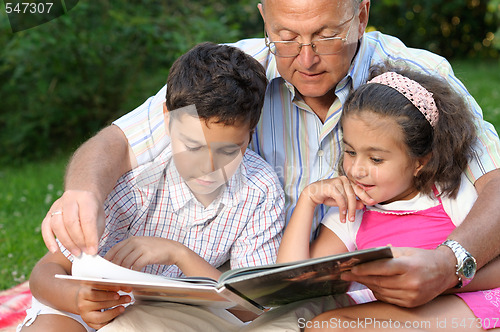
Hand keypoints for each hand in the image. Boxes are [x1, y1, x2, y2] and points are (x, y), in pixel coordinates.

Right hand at [41, 190, 104, 255]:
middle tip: (84, 252)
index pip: (87, 219)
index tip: (93, 251)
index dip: (90, 237)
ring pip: (57, 225)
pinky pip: (45, 227)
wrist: (83, 196)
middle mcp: (70, 199)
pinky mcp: (49, 212)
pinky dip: (49, 240)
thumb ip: (95, 234)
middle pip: (70, 222)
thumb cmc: (93, 211)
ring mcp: (57, 205)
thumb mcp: (99, 219)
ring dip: (66, 242)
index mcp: (86, 198)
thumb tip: (90, 252)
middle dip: (78, 241)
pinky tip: (55, 250)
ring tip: (76, 252)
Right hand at [77, 284, 131, 329]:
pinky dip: (110, 320)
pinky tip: (116, 315)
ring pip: (100, 316)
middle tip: (127, 298)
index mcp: (84, 293)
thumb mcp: (100, 287)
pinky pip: (100, 325)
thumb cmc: (94, 293)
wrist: (84, 302)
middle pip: (100, 304)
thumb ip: (112, 286)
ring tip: (122, 308)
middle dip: (115, 301)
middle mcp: (82, 304)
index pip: (96, 291)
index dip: (108, 290)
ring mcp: (85, 315)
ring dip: (114, 312)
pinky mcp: (90, 323)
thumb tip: (127, 288)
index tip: (118, 289)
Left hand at [105, 237, 185, 270]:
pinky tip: (133, 276)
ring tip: (121, 279)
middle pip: (118, 257)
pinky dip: (133, 273)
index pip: (114, 249)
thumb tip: (118, 260)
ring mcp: (141, 248)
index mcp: (132, 239)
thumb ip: (131, 250)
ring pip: (126, 262)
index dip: (108, 259)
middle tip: (111, 277)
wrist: (173, 249)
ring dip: (123, 272)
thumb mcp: (142, 245)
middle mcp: (135, 242)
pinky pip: (136, 266)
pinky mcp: (148, 255)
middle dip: (114, 268)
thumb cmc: (157, 249)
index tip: (105, 268)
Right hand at [304, 176, 374, 222]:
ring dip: (347, 211)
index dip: (366, 196)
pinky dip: (342, 208)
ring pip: (347, 198)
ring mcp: (337, 181)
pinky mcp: (331, 186)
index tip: (372, 202)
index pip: (359, 189)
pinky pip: (340, 199)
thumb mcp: (341, 201)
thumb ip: (352, 202)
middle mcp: (343, 179)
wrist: (312, 193)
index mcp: (347, 181)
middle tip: (353, 219)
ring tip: (346, 219)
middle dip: (353, 209)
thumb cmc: (327, 195)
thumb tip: (363, 205)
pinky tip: (342, 215)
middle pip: (353, 195)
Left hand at [341, 247, 457, 306]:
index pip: (382, 268)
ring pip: (382, 291)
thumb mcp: (405, 250)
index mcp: (409, 266)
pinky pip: (388, 299)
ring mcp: (412, 295)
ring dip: (367, 284)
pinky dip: (378, 292)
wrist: (445, 271)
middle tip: (346, 274)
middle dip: (360, 277)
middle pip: (379, 281)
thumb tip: (364, 257)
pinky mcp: (411, 303)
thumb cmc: (422, 258)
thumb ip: (386, 254)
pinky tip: (372, 285)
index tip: (351, 268)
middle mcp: (411, 282)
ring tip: (356, 278)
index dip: (365, 269)